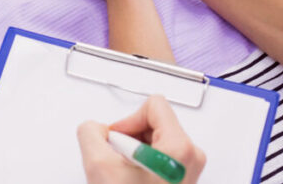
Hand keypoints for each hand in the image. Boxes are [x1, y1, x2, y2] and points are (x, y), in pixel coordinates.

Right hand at [77, 95, 204, 183]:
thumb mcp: (98, 166)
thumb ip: (91, 132)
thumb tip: (95, 129)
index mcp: (180, 148)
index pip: (153, 105)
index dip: (128, 121)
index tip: (117, 142)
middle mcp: (191, 156)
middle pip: (155, 121)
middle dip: (130, 138)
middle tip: (119, 163)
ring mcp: (189, 169)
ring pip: (155, 138)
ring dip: (134, 152)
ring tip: (125, 175)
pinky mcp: (183, 178)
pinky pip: (159, 154)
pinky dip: (141, 163)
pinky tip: (132, 181)